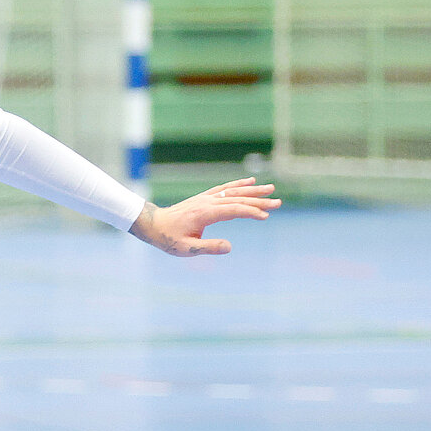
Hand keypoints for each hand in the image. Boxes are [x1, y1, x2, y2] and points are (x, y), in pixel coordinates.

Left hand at [130, 177, 279, 255]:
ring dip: (253, 190)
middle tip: (278, 202)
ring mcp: (206, 198)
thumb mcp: (186, 249)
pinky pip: (225, 188)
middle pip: (237, 198)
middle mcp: (207, 202)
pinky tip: (250, 181)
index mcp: (204, 213)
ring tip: (271, 189)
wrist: (153, 224)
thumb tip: (229, 247)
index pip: (233, 210)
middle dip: (259, 200)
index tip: (265, 216)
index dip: (250, 212)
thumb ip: (208, 248)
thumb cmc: (168, 239)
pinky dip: (238, 184)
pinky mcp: (204, 197)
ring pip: (233, 191)